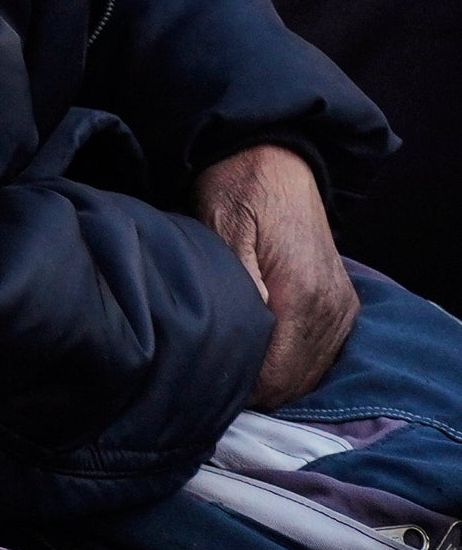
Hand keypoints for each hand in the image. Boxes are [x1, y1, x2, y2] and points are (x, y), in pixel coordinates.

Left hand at [199, 142, 359, 405]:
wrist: (276, 161)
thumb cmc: (239, 190)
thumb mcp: (223, 226)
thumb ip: (237, 280)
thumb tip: (248, 330)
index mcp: (301, 296)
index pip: (277, 376)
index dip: (241, 387)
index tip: (206, 378)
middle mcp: (331, 309)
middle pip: (295, 383)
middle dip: (256, 386)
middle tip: (213, 373)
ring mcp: (341, 309)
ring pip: (309, 373)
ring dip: (275, 376)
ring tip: (234, 361)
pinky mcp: (342, 305)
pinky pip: (321, 354)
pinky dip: (292, 361)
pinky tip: (261, 349)